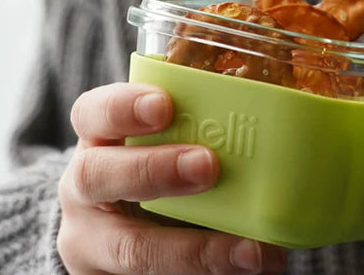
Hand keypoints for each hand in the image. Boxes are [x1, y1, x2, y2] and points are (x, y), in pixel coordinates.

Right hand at [58, 82, 285, 273]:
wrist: (113, 229)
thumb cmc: (151, 163)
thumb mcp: (156, 139)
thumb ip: (195, 125)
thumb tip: (280, 119)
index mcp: (97, 138)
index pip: (92, 112)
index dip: (123, 107)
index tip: (164, 104)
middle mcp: (83, 187)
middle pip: (97, 175)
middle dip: (153, 169)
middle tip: (207, 166)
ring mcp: (92, 240)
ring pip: (127, 247)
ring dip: (192, 249)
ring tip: (248, 251)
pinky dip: (203, 274)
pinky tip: (248, 266)